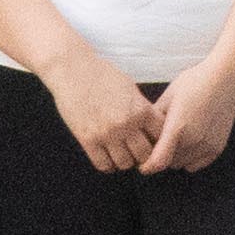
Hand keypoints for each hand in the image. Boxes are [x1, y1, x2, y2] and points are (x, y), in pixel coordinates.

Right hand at [45, 51, 162, 173]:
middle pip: (145, 155)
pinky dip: (107, 164)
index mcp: (141, 110)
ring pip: (125, 163)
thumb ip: (142, 109)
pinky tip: (106, 155)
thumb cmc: (102, 75)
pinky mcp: (87, 139)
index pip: (161, 137)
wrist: (72, 69)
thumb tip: (153, 128)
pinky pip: (103, 165)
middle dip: (142, 155)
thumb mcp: (130, 88)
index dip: (158, 141)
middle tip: (136, 152)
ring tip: (120, 153)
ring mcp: (107, 133)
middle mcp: (126, 124)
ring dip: (124, 161)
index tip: (150, 140)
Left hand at [142, 60, 234, 174]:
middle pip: (168, 162)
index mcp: (177, 127)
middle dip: (162, 155)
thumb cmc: (195, 82)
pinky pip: (197, 164)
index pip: (159, 161)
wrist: (225, 79)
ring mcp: (207, 145)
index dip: (148, 166)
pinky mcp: (217, 147)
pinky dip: (190, 158)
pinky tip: (190, 141)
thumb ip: (154, 117)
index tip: (143, 165)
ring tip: (178, 137)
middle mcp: (193, 140)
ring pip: (182, 164)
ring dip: (176, 157)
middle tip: (161, 140)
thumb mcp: (168, 96)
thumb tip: (142, 131)